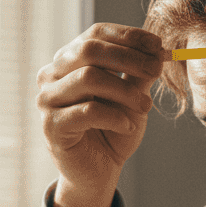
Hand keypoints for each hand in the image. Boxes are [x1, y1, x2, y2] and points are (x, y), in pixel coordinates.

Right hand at [36, 23, 167, 206]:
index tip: (157, 46)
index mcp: (69, 60)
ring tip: (145, 106)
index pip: (96, 34)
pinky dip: (114, 116)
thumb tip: (157, 50)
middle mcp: (52, 75)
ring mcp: (47, 100)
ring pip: (88, 77)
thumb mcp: (131, 97)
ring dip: (125, 90)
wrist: (98, 172)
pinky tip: (128, 125)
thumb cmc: (112, 130)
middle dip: (128, 58)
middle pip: (89, 49)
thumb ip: (139, 74)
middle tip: (155, 70)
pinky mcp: (52, 126)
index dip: (128, 36)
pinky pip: (87, 111)